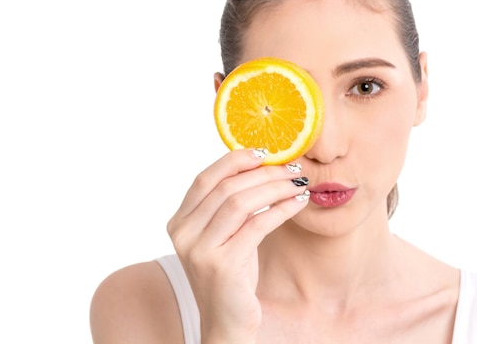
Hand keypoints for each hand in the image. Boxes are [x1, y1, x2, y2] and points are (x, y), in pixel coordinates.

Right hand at [167, 148, 309, 342]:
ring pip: (240, 202)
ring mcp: (200, 250)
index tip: (263, 152)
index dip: (234, 160)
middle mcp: (183, 234)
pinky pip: (257, 225)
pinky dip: (281, 210)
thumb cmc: (230, 275)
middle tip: (292, 168)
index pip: (204, 179)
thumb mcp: (222, 236)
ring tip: (298, 183)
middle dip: (263, 173)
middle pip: (225, 188)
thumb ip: (228, 206)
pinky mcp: (222, 266)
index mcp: (178, 222)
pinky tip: (297, 203)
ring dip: (274, 188)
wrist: (226, 323)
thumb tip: (259, 164)